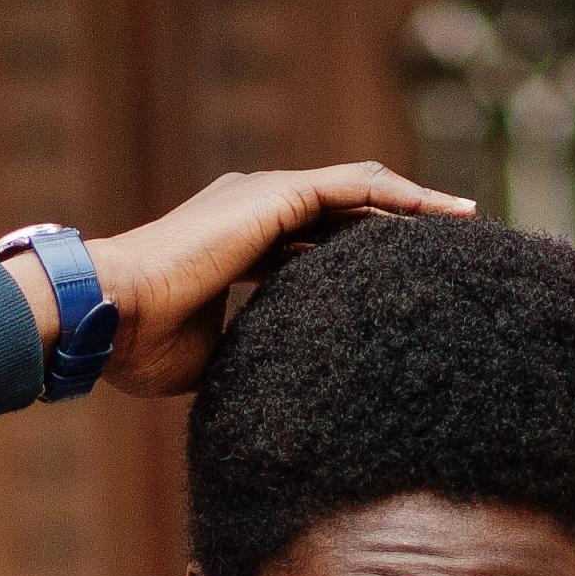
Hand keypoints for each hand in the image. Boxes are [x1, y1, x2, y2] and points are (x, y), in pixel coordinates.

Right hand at [0, 164, 474, 398]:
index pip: (315, 244)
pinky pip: (355, 189)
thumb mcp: (212, 357)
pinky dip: (400, 198)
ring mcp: (264, 197)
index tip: (404, 283)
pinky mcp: (274, 197)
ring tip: (466, 221)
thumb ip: (252, 352)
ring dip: (414, 206)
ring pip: (360, 192)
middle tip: (453, 247)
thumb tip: (282, 386)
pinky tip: (443, 214)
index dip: (362, 259)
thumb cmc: (142, 345)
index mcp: (239, 243)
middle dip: (401, 226)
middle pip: (346, 212)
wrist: (107, 314)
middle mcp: (254, 208)